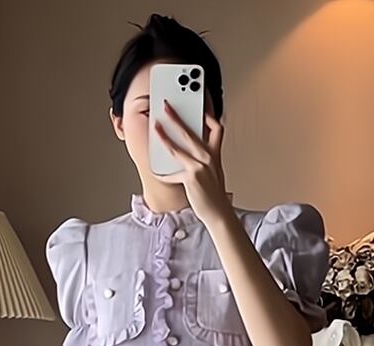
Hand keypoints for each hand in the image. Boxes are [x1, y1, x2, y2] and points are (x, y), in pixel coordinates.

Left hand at [153, 100, 229, 224]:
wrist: (218, 212)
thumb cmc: (214, 194)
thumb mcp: (213, 171)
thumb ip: (205, 158)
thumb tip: (189, 148)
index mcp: (214, 154)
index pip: (216, 128)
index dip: (209, 113)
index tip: (201, 104)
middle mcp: (208, 157)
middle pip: (191, 131)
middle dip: (176, 117)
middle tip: (167, 107)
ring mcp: (199, 167)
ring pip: (178, 148)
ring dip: (164, 136)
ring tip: (155, 128)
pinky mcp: (191, 178)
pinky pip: (172, 174)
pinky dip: (162, 174)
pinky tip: (155, 172)